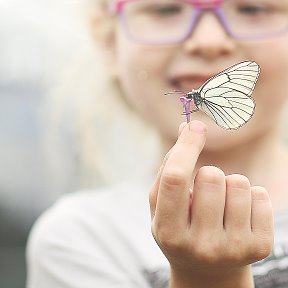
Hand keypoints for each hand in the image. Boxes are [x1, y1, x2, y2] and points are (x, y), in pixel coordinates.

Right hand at [149, 121, 273, 287]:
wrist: (206, 269)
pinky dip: (249, 197)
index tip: (195, 128)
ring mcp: (232, 248)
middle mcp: (201, 245)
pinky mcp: (259, 247)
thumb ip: (170, 166)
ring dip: (229, 185)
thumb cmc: (179, 227)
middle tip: (204, 192)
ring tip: (220, 205)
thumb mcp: (162, 204)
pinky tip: (237, 215)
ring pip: (239, 183)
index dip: (186, 147)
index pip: (175, 179)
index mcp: (169, 231)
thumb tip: (189, 127)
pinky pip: (260, 195)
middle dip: (208, 174)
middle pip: (212, 176)